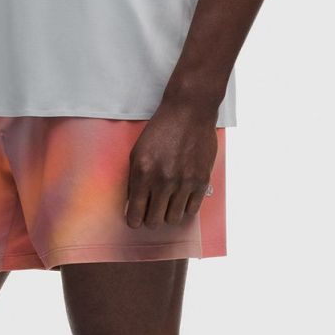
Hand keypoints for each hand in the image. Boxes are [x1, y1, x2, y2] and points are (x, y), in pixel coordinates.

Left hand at [124, 102, 217, 229]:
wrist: (189, 112)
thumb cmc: (160, 131)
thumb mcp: (137, 152)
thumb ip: (134, 179)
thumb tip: (132, 204)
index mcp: (143, 173)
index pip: (135, 214)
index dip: (134, 221)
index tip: (136, 220)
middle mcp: (163, 180)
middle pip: (154, 222)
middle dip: (151, 220)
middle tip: (152, 212)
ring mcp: (184, 182)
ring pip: (173, 218)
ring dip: (169, 213)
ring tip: (168, 202)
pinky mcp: (201, 180)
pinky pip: (192, 210)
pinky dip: (185, 206)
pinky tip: (182, 196)